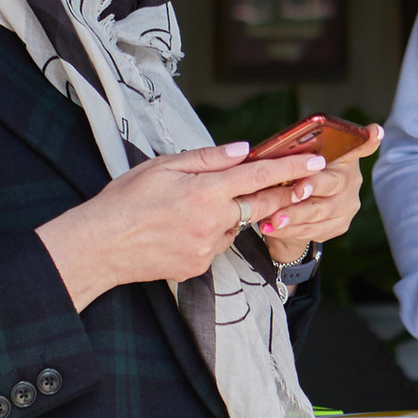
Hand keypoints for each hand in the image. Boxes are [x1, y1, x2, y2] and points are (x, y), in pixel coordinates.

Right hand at [38, 146, 318, 311]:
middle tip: (306, 182)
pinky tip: (183, 228)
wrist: (101, 247)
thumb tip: (242, 150)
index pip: (259, 175)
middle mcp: (212, 221)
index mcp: (204, 191)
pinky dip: (211, 234)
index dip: (291, 167)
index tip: (316, 160)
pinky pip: (217, 245)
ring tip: (195, 207)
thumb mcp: (161, 166)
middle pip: (262, 205)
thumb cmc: (124, 201)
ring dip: (233, 214)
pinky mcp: (200, 267)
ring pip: (236, 226)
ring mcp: (208, 248)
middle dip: (286, 192)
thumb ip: (206, 158)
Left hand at [261, 124, 382, 267]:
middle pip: (332, 183)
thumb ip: (296, 155)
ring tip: (274, 218)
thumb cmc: (296, 175)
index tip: (374, 131)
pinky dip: (290, 229)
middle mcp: (350, 180)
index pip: (359, 146)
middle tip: (296, 191)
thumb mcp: (296, 161)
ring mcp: (347, 205)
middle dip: (312, 187)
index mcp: (342, 156)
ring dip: (295, 216)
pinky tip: (272, 227)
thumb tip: (273, 150)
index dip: (368, 141)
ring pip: (319, 211)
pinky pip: (313, 229)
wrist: (300, 209)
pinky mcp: (340, 225)